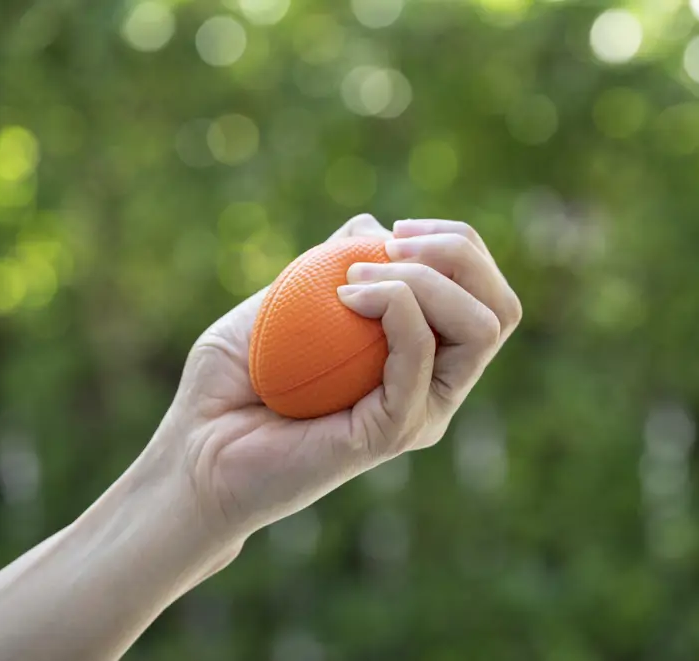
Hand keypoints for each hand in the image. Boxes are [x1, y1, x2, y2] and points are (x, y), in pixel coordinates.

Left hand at [150, 214, 521, 543]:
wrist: (197, 446)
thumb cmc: (238, 376)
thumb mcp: (289, 294)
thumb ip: (336, 262)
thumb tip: (378, 226)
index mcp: (423, 356)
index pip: (486, 295)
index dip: (459, 246)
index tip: (396, 230)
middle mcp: (434, 386)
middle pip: (501, 309)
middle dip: (459, 254)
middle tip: (391, 246)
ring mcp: (419, 412)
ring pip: (481, 330)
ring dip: (426, 280)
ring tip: (358, 277)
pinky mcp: (392, 432)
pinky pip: (420, 358)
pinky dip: (394, 306)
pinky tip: (344, 296)